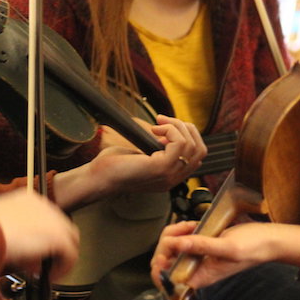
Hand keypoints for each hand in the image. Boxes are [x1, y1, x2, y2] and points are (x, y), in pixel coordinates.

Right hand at [0, 189, 79, 277]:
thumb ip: (14, 233)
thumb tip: (18, 249)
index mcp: (28, 199)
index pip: (45, 218)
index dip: (41, 238)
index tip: (32, 252)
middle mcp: (43, 205)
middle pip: (60, 227)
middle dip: (51, 248)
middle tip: (37, 264)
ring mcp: (54, 219)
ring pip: (69, 240)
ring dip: (57, 258)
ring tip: (40, 271)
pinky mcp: (58, 236)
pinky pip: (70, 255)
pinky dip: (60, 268)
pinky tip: (44, 276)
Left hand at [91, 114, 206, 193]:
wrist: (99, 178)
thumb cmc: (114, 165)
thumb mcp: (142, 155)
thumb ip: (157, 148)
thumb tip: (165, 131)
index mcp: (171, 176)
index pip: (197, 157)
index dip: (187, 137)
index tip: (165, 129)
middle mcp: (174, 178)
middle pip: (200, 150)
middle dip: (186, 129)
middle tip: (164, 122)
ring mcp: (169, 175)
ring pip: (193, 145)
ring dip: (176, 126)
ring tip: (157, 124)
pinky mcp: (161, 168)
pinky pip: (180, 143)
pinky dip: (170, 130)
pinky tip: (154, 130)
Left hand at [151, 219, 297, 290]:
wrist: (267, 240)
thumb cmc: (252, 247)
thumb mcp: (228, 247)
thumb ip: (202, 246)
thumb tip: (176, 245)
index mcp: (199, 278)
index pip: (166, 280)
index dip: (160, 266)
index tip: (167, 248)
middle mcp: (194, 270)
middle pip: (164, 261)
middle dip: (167, 242)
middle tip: (183, 229)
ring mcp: (196, 258)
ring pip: (170, 248)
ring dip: (174, 234)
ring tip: (189, 226)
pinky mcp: (199, 246)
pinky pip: (180, 239)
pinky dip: (181, 230)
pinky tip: (192, 225)